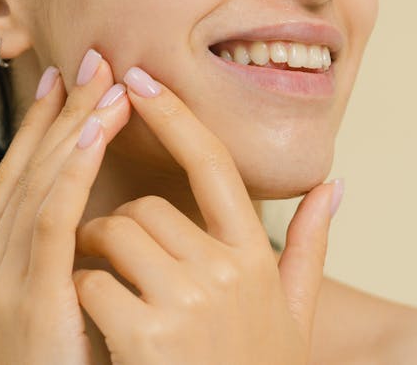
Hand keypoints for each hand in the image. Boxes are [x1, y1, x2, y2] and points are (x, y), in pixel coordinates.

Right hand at [0, 50, 131, 363]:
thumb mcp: (64, 314)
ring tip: (107, 83)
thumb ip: (82, 264)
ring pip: (38, 188)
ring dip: (74, 129)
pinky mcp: (26, 303)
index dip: (43, 130)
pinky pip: (50, 224)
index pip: (19, 184)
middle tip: (93, 60)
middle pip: (25, 174)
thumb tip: (114, 224)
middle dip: (61, 114)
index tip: (68, 82)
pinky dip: (71, 174)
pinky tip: (95, 134)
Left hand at [71, 65, 343, 364]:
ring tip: (99, 292)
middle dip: (119, 228)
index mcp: (256, 259)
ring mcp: (187, 303)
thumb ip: (309, 247)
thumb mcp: (293, 316)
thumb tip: (335, 186)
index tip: (139, 81)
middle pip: (146, 209)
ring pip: (112, 237)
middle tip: (109, 259)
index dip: (176, 117)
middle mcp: (227, 272)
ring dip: (94, 257)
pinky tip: (94, 331)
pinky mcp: (146, 335)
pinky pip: (90, 282)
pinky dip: (81, 299)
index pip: (216, 166)